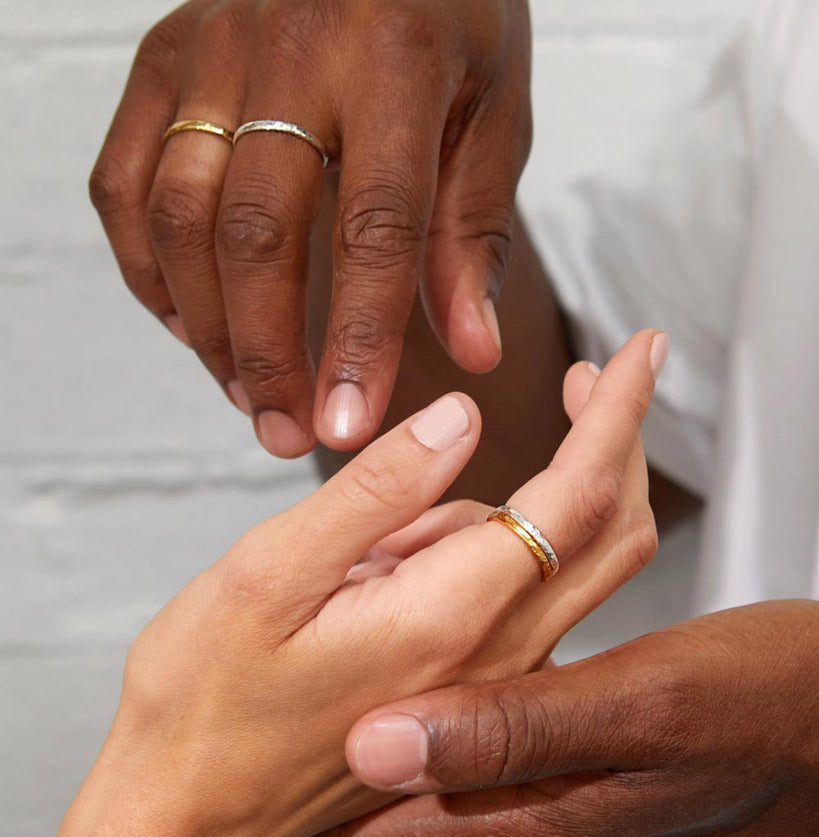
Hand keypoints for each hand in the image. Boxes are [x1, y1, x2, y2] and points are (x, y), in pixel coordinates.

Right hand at [1, 331, 660, 836]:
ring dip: (503, 511)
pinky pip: (509, 599)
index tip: (639, 352)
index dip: (616, 413)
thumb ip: (378, 492)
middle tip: (575, 384)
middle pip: (608, 535)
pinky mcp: (468, 693)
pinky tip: (376, 577)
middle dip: (614, 444)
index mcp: (448, 616)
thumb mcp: (269, 572)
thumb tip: (461, 418)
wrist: (188, 817)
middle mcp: (492, 657)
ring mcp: (487, 683)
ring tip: (369, 541)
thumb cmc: (206, 702)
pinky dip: (474, 555)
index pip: (575, 497)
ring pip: (553, 563)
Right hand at [89, 0, 531, 456]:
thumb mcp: (493, 110)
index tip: (351, 423)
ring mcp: (208, 51)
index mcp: (394, 57)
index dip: (359, 338)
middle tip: (289, 433)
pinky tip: (193, 327)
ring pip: (180, 218)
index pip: (374, 226)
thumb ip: (474, 232)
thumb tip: (470, 353)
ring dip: (208, 328)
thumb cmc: (448, 15)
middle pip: (258, 234)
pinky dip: (150, 272)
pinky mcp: (159, 62)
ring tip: (251, 397)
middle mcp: (288, 47)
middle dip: (269, 352)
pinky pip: (126, 186)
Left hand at [290, 601, 818, 836]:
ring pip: (436, 768)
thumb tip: (379, 746)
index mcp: (535, 821)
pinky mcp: (576, 760)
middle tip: (276, 713)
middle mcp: (534, 820)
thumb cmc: (762, 713)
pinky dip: (447, 698)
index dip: (307, 812)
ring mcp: (555, 794)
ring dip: (387, 724)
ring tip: (336, 672)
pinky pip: (484, 741)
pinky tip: (437, 656)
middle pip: (396, 808)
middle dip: (335, 764)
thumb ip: (510, 727)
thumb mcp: (640, 705)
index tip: (248, 773)